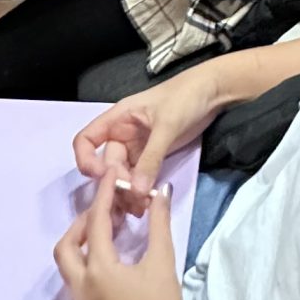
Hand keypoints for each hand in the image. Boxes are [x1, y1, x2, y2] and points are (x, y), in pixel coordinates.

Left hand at [53, 143, 187, 299]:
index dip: (104, 195)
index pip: (96, 222)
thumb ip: (159, 225)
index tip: (111, 176)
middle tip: (107, 213)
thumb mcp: (162, 264)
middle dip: (82, 224)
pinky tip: (111, 265)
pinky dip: (86, 266)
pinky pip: (76, 283)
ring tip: (111, 236)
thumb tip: (160, 193)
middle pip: (65, 247)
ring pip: (68, 267)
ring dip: (82, 246)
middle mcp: (81, 287)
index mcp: (98, 270)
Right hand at [74, 61, 231, 206]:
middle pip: (107, 164)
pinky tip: (149, 201)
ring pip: (123, 174)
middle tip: (134, 201)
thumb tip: (135, 190)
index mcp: (118, 118)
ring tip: (142, 206)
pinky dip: (141, 189)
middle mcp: (122, 134)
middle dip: (116, 183)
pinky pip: (139, 176)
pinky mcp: (153, 156)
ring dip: (129, 192)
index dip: (86, 159)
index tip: (101, 178)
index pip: (86, 140)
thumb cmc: (185, 98)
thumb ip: (150, 158)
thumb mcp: (167, 126)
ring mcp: (137, 147)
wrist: (213, 92)